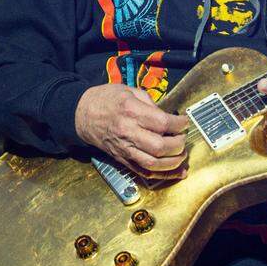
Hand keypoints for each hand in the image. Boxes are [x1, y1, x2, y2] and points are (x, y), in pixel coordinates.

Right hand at [74, 84, 188, 179]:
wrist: (81, 114)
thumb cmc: (106, 99)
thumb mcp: (129, 90)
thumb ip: (150, 103)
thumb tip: (168, 117)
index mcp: (131, 111)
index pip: (162, 123)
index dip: (179, 124)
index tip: (185, 122)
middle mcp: (128, 132)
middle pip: (159, 146)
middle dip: (178, 145)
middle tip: (182, 138)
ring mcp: (124, 148)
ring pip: (152, 164)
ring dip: (173, 163)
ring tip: (181, 155)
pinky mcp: (122, 159)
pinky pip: (144, 172)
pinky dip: (163, 175)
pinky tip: (177, 172)